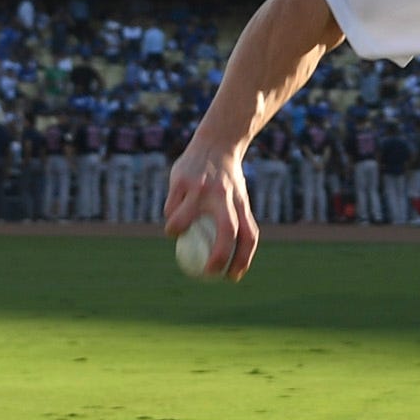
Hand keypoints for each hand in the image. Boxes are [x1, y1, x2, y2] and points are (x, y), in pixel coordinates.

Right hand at [160, 137, 257, 280]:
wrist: (216, 142)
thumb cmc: (227, 178)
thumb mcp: (237, 197)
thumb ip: (235, 222)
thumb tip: (227, 262)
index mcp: (240, 201)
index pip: (249, 235)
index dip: (243, 260)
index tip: (233, 277)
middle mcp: (223, 195)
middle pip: (226, 232)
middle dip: (218, 257)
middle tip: (207, 273)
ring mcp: (200, 188)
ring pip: (182, 221)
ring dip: (175, 232)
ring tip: (174, 233)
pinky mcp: (181, 181)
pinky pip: (170, 208)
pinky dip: (170, 216)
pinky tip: (171, 214)